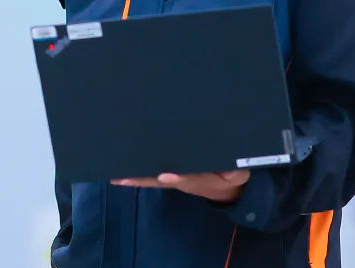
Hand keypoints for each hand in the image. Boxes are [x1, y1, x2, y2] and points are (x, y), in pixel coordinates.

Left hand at [111, 170, 249, 201]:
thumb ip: (233, 170)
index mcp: (200, 178)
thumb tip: (227, 169)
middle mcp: (183, 179)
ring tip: (117, 174)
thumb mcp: (237, 173)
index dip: (177, 177)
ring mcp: (177, 177)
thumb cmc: (232, 175)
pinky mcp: (174, 173)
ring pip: (155, 177)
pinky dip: (142, 171)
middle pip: (160, 180)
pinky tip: (127, 168)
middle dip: (141, 179)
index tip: (165, 176)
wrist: (230, 186)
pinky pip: (156, 172)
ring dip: (137, 176)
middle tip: (121, 177)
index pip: (187, 178)